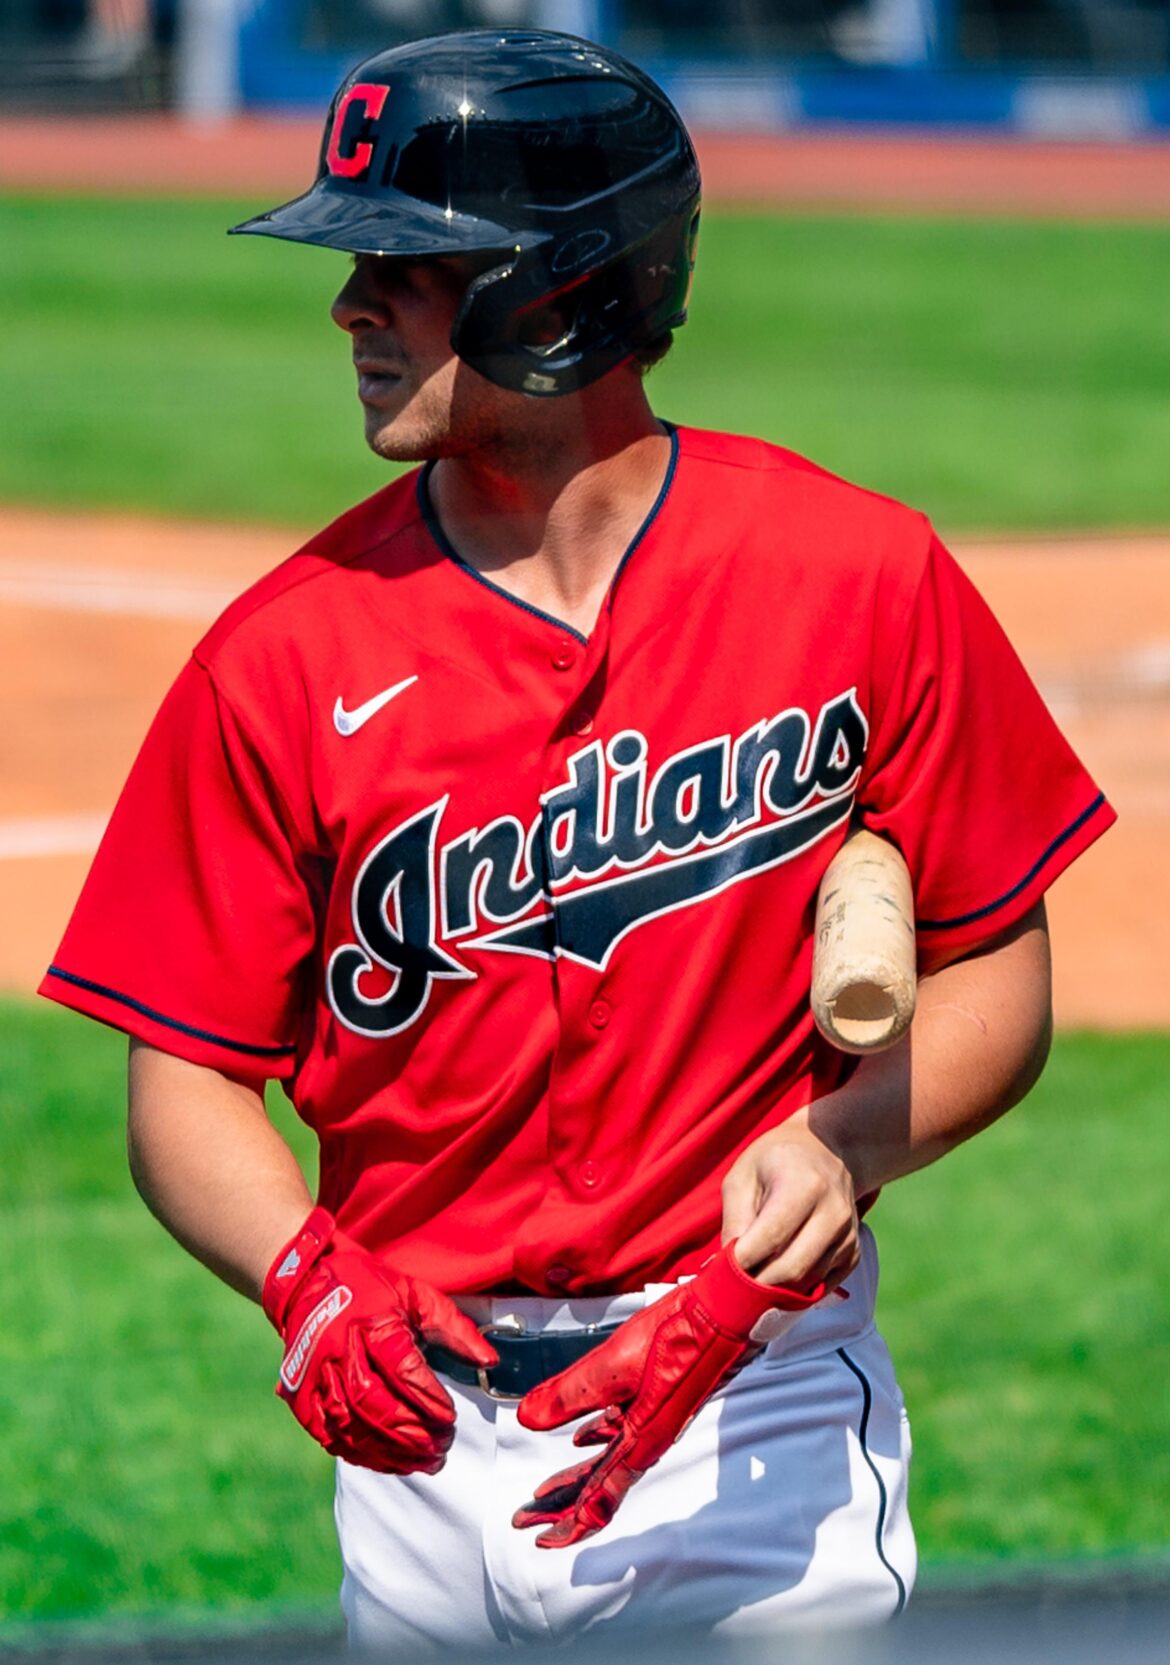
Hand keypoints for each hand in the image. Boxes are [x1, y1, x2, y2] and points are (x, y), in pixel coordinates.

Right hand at [262, 1207, 496, 1473]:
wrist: (307, 1283)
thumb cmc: (370, 1289)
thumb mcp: (417, 1295)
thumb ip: (455, 1329)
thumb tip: (489, 1363)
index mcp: (371, 1321)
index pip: (401, 1368)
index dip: (428, 1398)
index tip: (451, 1418)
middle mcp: (338, 1349)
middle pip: (374, 1402)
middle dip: (411, 1433)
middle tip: (441, 1449)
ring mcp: (314, 1375)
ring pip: (350, 1424)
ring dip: (388, 1451)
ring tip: (422, 1462)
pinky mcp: (299, 1395)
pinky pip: (328, 1434)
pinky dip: (359, 1454)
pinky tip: (387, 1461)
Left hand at [512, 1243, 823, 1547]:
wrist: (727, 1311)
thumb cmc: (682, 1335)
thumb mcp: (614, 1364)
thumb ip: (569, 1394)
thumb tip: (526, 1419)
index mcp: (643, 1441)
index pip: (601, 1499)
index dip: (568, 1523)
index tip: (539, 1537)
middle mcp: (650, 1437)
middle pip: (599, 1486)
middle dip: (561, 1505)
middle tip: (526, 1517)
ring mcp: (655, 1418)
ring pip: (607, 1460)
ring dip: (575, 1476)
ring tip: (545, 1489)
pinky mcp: (656, 1396)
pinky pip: (620, 1430)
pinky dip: (596, 1439)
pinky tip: (582, 1437)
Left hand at [720, 1110, 860, 1289]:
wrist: (826, 1150)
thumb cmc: (775, 1162)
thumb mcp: (743, 1177)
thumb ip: (734, 1221)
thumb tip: (726, 1267)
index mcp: (803, 1185)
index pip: (769, 1239)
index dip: (741, 1262)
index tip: (721, 1269)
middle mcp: (833, 1211)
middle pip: (792, 1269)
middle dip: (758, 1284)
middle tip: (735, 1283)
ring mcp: (848, 1234)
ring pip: (808, 1282)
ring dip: (777, 1288)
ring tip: (756, 1273)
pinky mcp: (854, 1252)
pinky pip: (823, 1285)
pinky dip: (798, 1290)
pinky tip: (780, 1273)